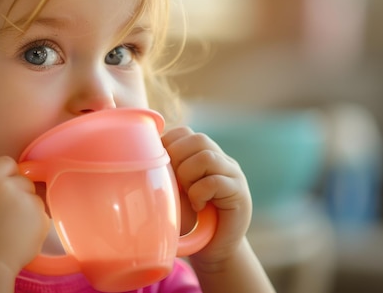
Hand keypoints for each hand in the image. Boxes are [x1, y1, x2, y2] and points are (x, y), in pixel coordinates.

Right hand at [0, 156, 49, 274]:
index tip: (2, 186)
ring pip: (33, 197)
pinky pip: (41, 214)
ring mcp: (30, 203)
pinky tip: (18, 234)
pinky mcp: (42, 219)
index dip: (6, 174)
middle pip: (23, 180)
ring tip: (9, 226)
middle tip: (3, 211)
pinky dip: (33, 223)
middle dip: (17, 192)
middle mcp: (11, 187)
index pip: (7, 163)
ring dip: (26, 208)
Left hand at [162, 126, 252, 267]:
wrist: (213, 249)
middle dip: (177, 160)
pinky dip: (199, 193)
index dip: (168, 146)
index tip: (162, 169)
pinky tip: (198, 206)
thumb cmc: (188, 219)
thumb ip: (165, 170)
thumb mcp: (172, 190)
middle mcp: (222, 159)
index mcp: (204, 154)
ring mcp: (233, 174)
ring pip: (206, 157)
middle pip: (198, 139)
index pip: (184, 132)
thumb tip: (142, 151)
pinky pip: (214, 181)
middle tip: (175, 183)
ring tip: (188, 195)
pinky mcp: (240, 193)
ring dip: (188, 176)